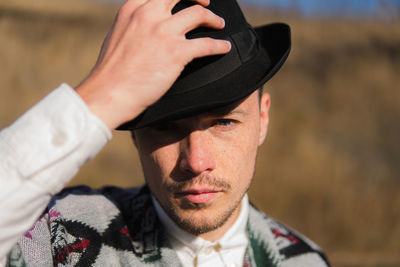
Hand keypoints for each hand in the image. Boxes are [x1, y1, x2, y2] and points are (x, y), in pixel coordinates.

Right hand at [75, 0, 230, 129]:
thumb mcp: (118, 35)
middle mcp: (149, 15)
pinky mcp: (176, 52)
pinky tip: (224, 48)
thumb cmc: (112, 72)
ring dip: (213, 19)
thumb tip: (145, 28)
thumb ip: (134, 25)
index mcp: (133, 9)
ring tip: (219, 24)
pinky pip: (206, 44)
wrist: (110, 92)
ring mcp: (163, 32)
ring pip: (198, 14)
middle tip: (207, 3)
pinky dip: (219, 46)